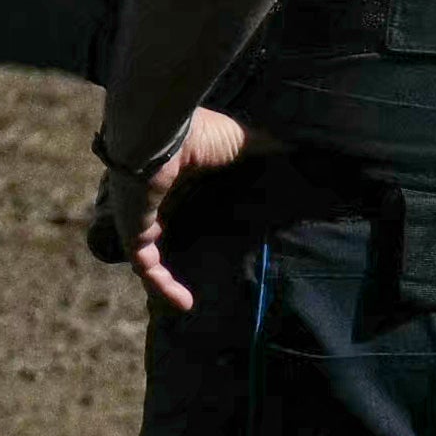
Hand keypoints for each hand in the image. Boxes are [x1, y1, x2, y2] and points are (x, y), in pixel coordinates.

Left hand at [88, 107, 249, 310]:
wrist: (161, 132)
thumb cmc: (199, 134)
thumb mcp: (241, 143)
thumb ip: (266, 148)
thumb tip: (302, 149)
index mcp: (177, 175)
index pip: (184, 203)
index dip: (197, 219)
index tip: (219, 236)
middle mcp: (155, 197)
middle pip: (165, 231)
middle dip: (175, 252)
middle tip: (200, 274)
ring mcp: (139, 215)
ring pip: (150, 254)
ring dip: (167, 279)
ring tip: (191, 302)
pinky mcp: (132, 230)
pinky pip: (145, 266)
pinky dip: (162, 284)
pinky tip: (185, 303)